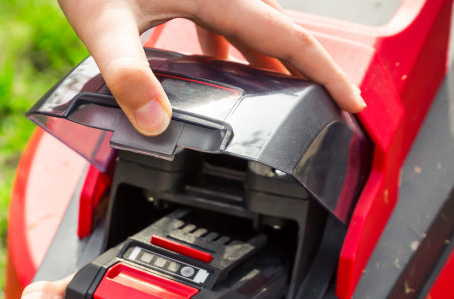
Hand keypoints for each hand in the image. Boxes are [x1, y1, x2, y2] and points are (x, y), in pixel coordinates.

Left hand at [57, 0, 365, 135]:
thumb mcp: (102, 22)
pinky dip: (231, 50)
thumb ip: (127, 73)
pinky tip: (217, 71)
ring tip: (278, 102)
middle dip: (306, 74)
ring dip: (267, 65)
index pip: (290, 38)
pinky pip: (223, 22)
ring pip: (251, 29)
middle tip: (326, 111)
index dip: (326, 72)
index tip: (352, 103)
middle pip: (279, 35)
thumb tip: (154, 122)